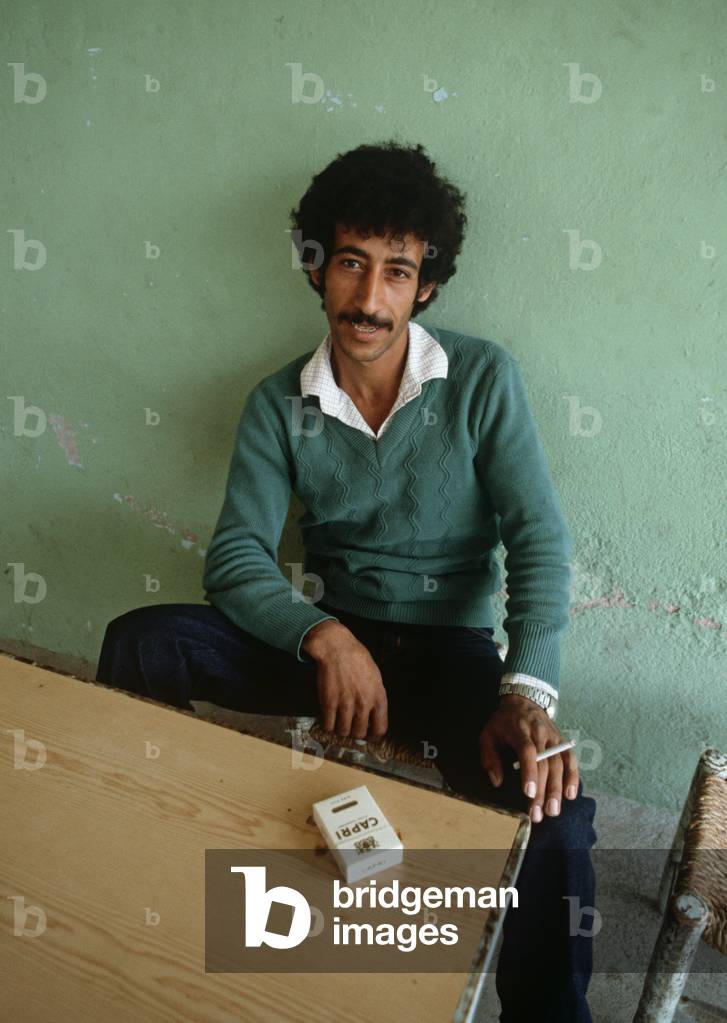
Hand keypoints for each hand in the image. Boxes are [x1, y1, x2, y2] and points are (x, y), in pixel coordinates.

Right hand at [301, 620, 387, 739]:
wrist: (337, 648)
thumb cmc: (357, 659)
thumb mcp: (375, 677)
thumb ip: (376, 696)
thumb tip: (374, 715)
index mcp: (378, 697)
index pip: (380, 728)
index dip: (374, 736)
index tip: (369, 736)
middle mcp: (364, 703)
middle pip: (360, 733)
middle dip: (355, 733)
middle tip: (351, 727)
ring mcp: (346, 704)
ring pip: (344, 731)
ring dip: (341, 730)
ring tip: (339, 723)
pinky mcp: (329, 702)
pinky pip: (328, 725)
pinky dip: (328, 726)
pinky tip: (329, 720)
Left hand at [479, 694, 578, 823]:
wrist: (524, 700)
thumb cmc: (503, 723)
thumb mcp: (487, 735)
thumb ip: (489, 757)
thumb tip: (496, 781)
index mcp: (519, 730)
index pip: (527, 751)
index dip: (529, 771)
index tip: (528, 793)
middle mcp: (539, 733)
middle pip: (544, 763)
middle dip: (542, 791)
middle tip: (538, 814)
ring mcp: (553, 737)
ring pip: (558, 764)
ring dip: (557, 789)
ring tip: (553, 810)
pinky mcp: (562, 741)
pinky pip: (570, 759)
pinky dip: (573, 777)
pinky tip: (570, 794)